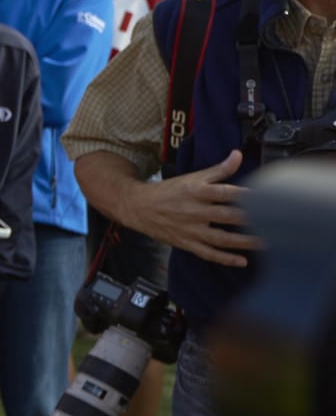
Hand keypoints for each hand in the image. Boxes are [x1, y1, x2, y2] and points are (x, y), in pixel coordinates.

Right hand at [121, 149, 260, 267]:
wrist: (138, 207)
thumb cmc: (169, 191)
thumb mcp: (192, 177)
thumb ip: (219, 170)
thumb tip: (238, 155)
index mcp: (197, 192)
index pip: (226, 192)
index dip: (248, 195)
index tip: (269, 197)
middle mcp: (194, 211)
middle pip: (227, 216)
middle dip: (252, 220)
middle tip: (276, 223)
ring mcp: (190, 229)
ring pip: (221, 238)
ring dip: (244, 242)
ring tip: (267, 243)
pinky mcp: (186, 243)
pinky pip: (207, 253)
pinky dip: (224, 258)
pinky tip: (242, 261)